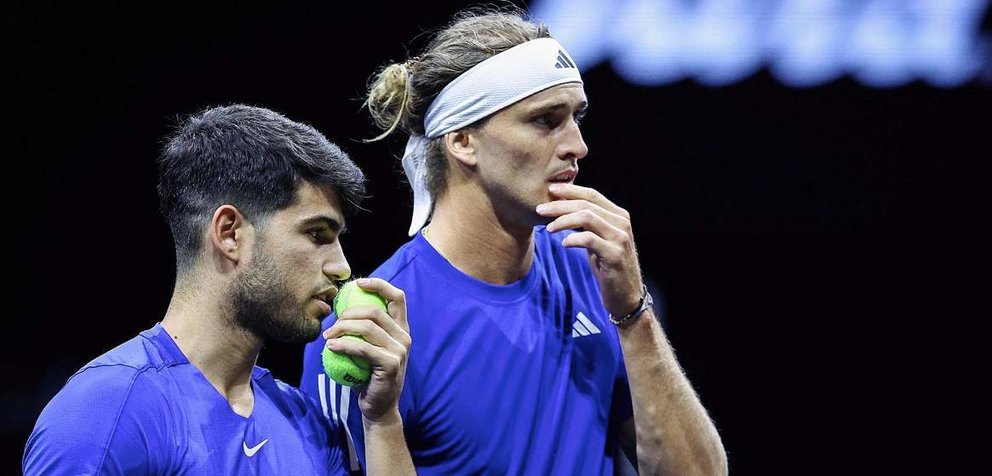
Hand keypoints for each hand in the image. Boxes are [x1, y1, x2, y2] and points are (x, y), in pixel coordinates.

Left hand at [323, 278, 410, 421]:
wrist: (379, 408)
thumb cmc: (369, 376)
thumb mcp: (370, 349)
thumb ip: (365, 331)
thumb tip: (341, 309)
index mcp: (401, 329)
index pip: (398, 297)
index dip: (379, 285)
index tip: (359, 283)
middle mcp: (404, 337)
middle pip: (375, 311)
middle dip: (349, 313)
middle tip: (332, 323)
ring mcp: (399, 351)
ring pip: (367, 327)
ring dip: (342, 328)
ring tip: (327, 336)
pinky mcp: (390, 364)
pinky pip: (362, 348)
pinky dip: (343, 345)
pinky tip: (331, 347)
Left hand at [537, 183, 643, 315]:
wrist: (626, 296)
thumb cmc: (608, 267)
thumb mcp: (599, 240)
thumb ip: (588, 223)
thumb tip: (562, 207)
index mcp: (618, 216)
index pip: (592, 195)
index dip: (570, 190)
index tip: (549, 190)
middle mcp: (622, 223)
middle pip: (586, 204)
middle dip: (560, 205)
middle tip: (539, 209)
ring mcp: (620, 238)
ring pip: (587, 217)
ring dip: (563, 220)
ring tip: (548, 228)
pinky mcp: (615, 254)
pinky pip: (589, 239)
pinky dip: (573, 239)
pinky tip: (563, 243)